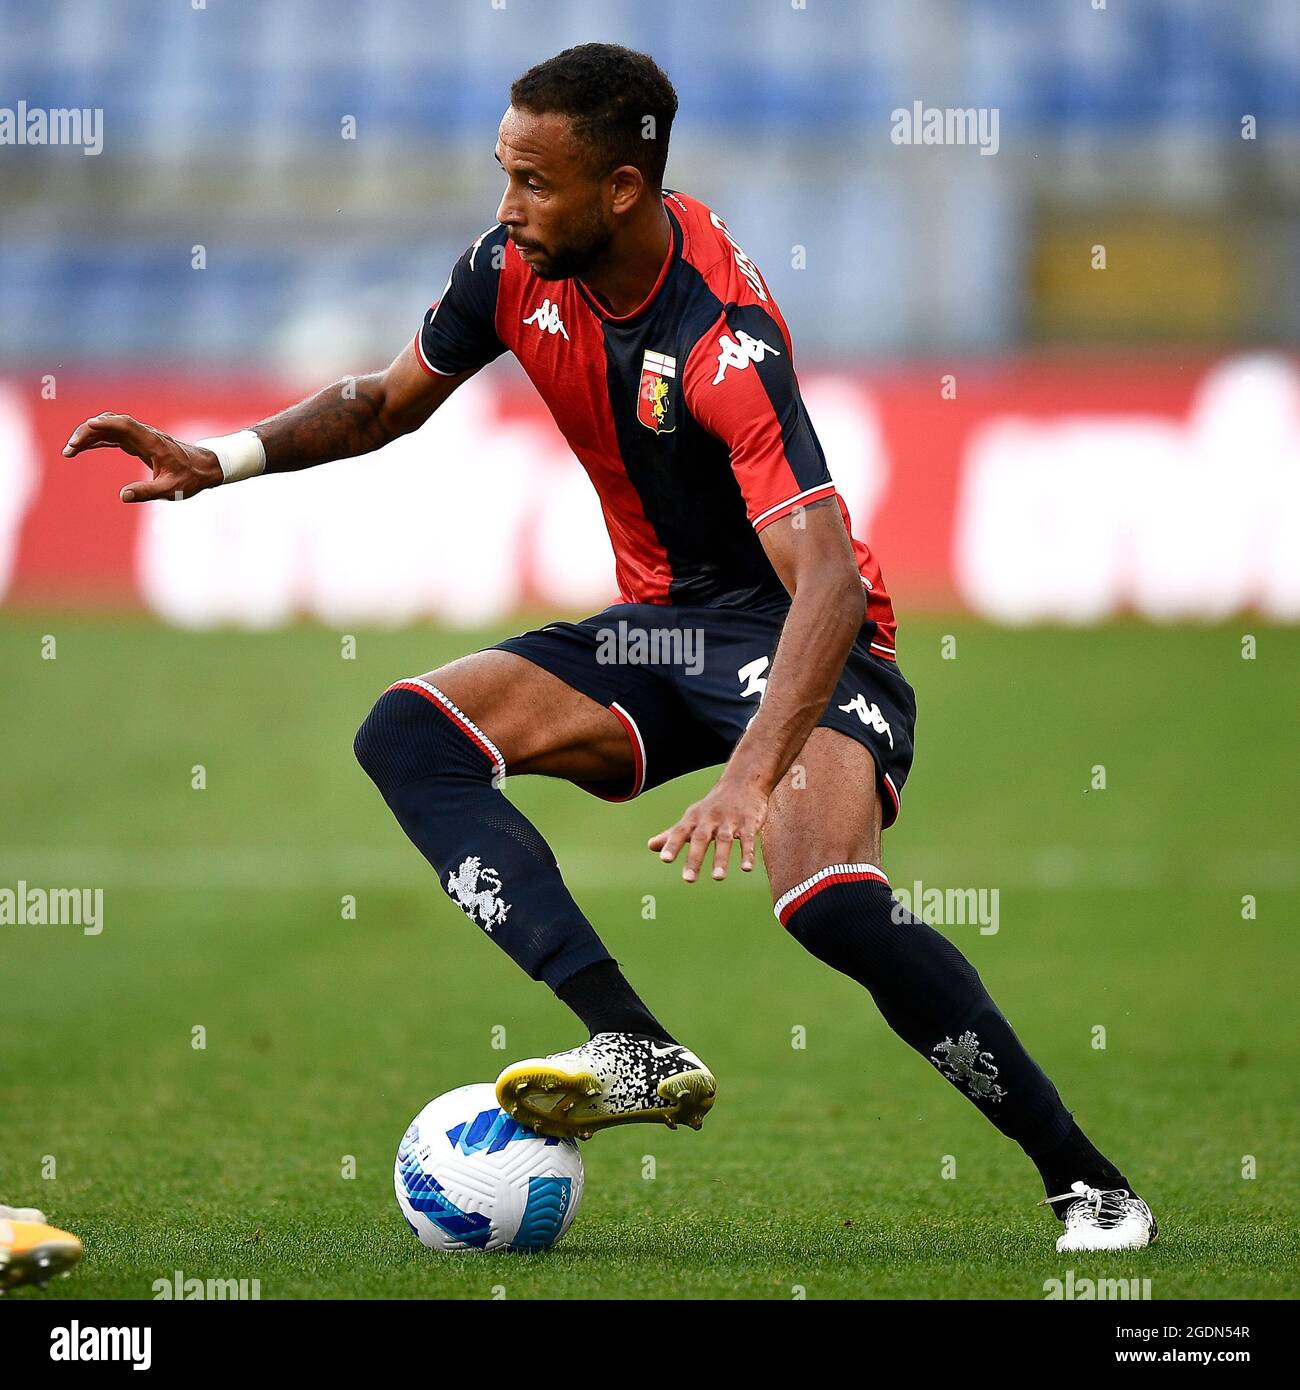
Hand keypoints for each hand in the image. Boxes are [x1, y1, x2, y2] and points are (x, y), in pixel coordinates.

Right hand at [63, 413, 223, 502]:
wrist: (205, 468)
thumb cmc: (190, 478)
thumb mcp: (171, 490)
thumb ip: (148, 492)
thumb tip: (123, 496)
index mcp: (153, 442)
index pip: (125, 426)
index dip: (106, 424)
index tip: (87, 427)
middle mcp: (145, 435)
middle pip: (111, 423)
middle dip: (88, 432)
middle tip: (70, 449)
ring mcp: (141, 437)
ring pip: (110, 428)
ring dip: (89, 436)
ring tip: (69, 451)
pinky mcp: (139, 443)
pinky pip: (113, 436)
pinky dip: (97, 440)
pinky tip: (82, 448)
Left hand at [648, 775, 767, 882]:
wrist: (743, 782)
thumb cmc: (712, 806)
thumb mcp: (692, 818)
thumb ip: (672, 834)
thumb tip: (650, 846)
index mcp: (694, 819)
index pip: (680, 832)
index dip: (672, 845)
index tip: (665, 859)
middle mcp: (710, 819)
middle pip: (701, 838)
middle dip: (695, 858)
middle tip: (688, 880)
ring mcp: (730, 820)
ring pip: (724, 840)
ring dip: (721, 859)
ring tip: (718, 878)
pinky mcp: (749, 823)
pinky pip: (748, 839)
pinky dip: (747, 853)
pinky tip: (746, 868)